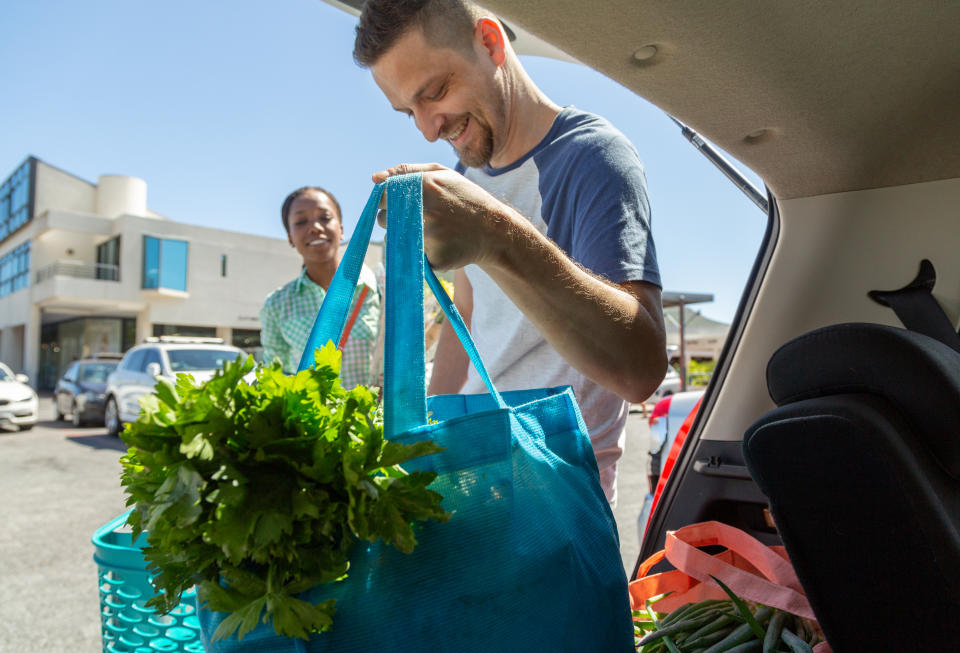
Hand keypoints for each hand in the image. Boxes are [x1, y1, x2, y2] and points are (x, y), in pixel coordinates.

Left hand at [373, 163, 514, 270]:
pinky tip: (441, 245)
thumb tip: (375, 178)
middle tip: (420, 217)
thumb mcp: (442, 174)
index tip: (398, 202)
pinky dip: (423, 252)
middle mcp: (425, 212)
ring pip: (397, 240)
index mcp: (424, 186)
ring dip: (406, 236)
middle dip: (394, 219)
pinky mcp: (434, 260)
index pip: (383, 196)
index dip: (387, 200)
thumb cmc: (465, 198)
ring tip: (433, 230)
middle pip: (384, 220)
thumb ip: (407, 172)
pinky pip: (415, 257)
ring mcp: (430, 238)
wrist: (495, 231)